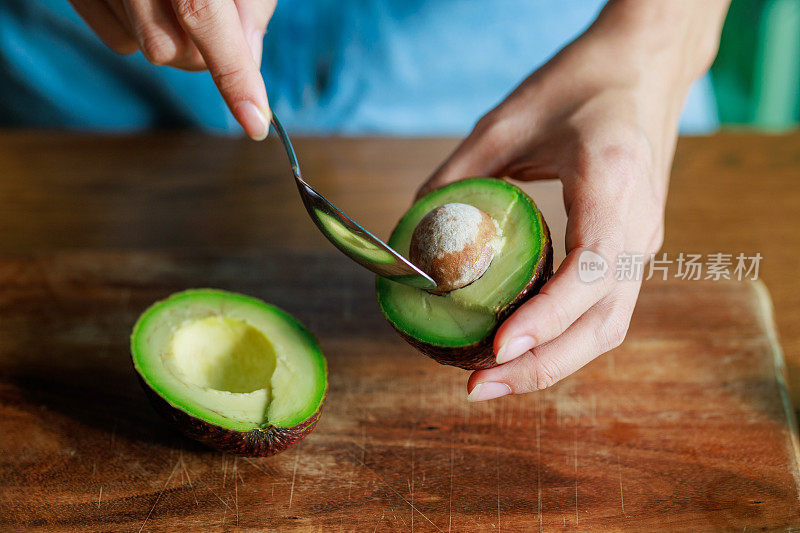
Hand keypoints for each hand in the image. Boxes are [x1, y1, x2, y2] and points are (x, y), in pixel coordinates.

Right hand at [69, 0, 275, 138]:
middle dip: (202, 51)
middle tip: (213, 20)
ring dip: (170, 37)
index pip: (204, 16)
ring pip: (145, 50)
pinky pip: (118, 42)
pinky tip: (143, 1)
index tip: (255, 122)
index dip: (233, 76)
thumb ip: (251, 6)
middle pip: (171, 51)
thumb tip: (251, 62)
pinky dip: (140, 31)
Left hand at [419, 0, 729, 400]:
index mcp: (615, 183)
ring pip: (608, 326)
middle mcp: (640, 223)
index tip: (498, 346)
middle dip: (543, 365)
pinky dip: (562, 337)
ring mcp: (644, 241)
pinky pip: (603, 308)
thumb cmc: (579, 83)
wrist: (644, 67)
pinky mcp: (633, 248)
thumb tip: (412, 226)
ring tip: (491, 380)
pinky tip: (518, 345)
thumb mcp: (507, 119)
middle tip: (477, 386)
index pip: (593, 272)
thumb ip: (459, 173)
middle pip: (604, 322)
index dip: (547, 318)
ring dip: (553, 362)